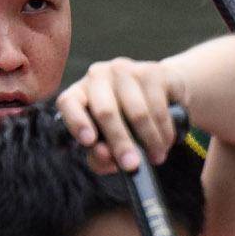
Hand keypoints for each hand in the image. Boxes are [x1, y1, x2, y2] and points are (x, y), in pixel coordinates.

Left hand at [55, 56, 183, 173]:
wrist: (162, 91)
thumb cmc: (125, 121)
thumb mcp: (107, 140)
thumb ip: (100, 155)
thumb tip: (106, 155)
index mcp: (78, 93)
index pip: (68, 103)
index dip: (77, 122)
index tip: (89, 142)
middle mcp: (97, 76)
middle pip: (106, 112)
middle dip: (121, 142)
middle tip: (132, 165)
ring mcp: (125, 70)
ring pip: (137, 112)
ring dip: (149, 140)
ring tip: (155, 157)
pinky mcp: (152, 71)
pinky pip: (159, 106)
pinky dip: (164, 130)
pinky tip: (166, 142)